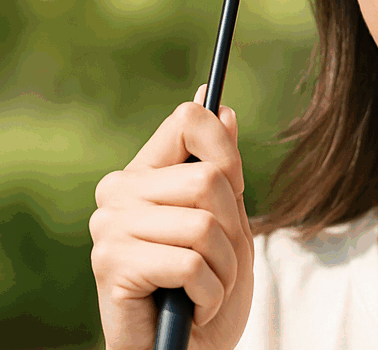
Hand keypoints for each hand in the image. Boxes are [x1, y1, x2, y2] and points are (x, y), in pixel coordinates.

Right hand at [90, 85, 254, 349]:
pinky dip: (209, 292)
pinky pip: (191, 263)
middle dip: (233, 229)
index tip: (231, 185)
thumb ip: (221, 165)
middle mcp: (118, 192)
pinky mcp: (111, 265)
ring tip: (204, 287)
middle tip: (217, 261)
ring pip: (205, 224)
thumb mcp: (228, 221)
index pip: (188, 120)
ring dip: (224, 267)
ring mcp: (109, 227)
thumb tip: (221, 106)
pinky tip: (191, 306)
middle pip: (209, 177)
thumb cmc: (206, 287)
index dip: (226, 151)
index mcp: (144, 174)